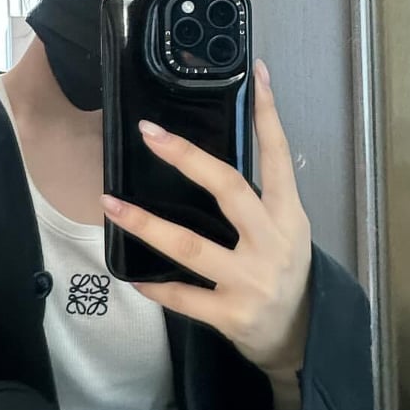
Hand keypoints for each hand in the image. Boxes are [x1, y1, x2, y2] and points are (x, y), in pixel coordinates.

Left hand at [100, 59, 311, 373]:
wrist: (299, 335)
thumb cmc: (285, 272)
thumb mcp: (287, 229)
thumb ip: (261, 197)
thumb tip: (214, 154)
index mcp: (288, 215)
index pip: (278, 156)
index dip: (267, 114)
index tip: (256, 74)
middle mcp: (272, 242)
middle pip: (229, 190)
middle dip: (188, 159)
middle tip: (151, 133)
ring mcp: (251, 280)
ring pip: (192, 247)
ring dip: (147, 224)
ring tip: (111, 204)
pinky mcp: (232, 314)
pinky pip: (185, 297)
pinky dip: (157, 287)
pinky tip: (132, 275)